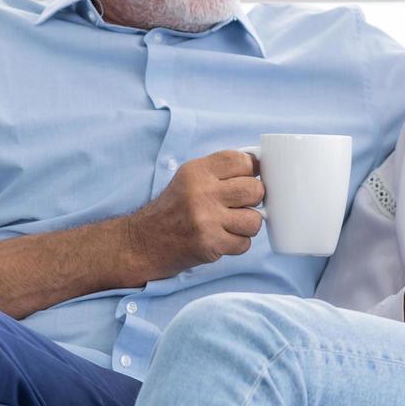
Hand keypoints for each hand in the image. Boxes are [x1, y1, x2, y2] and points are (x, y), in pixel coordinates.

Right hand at [125, 150, 264, 280]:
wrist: (144, 242)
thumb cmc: (173, 209)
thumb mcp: (189, 178)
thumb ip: (220, 171)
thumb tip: (260, 166)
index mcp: (197, 171)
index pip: (243, 161)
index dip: (252, 171)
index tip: (247, 179)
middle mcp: (202, 192)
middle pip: (255, 190)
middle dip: (253, 199)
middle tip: (239, 205)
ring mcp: (206, 220)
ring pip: (254, 220)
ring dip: (247, 225)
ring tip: (232, 224)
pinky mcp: (209, 244)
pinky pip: (244, 243)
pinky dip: (237, 243)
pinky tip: (222, 239)